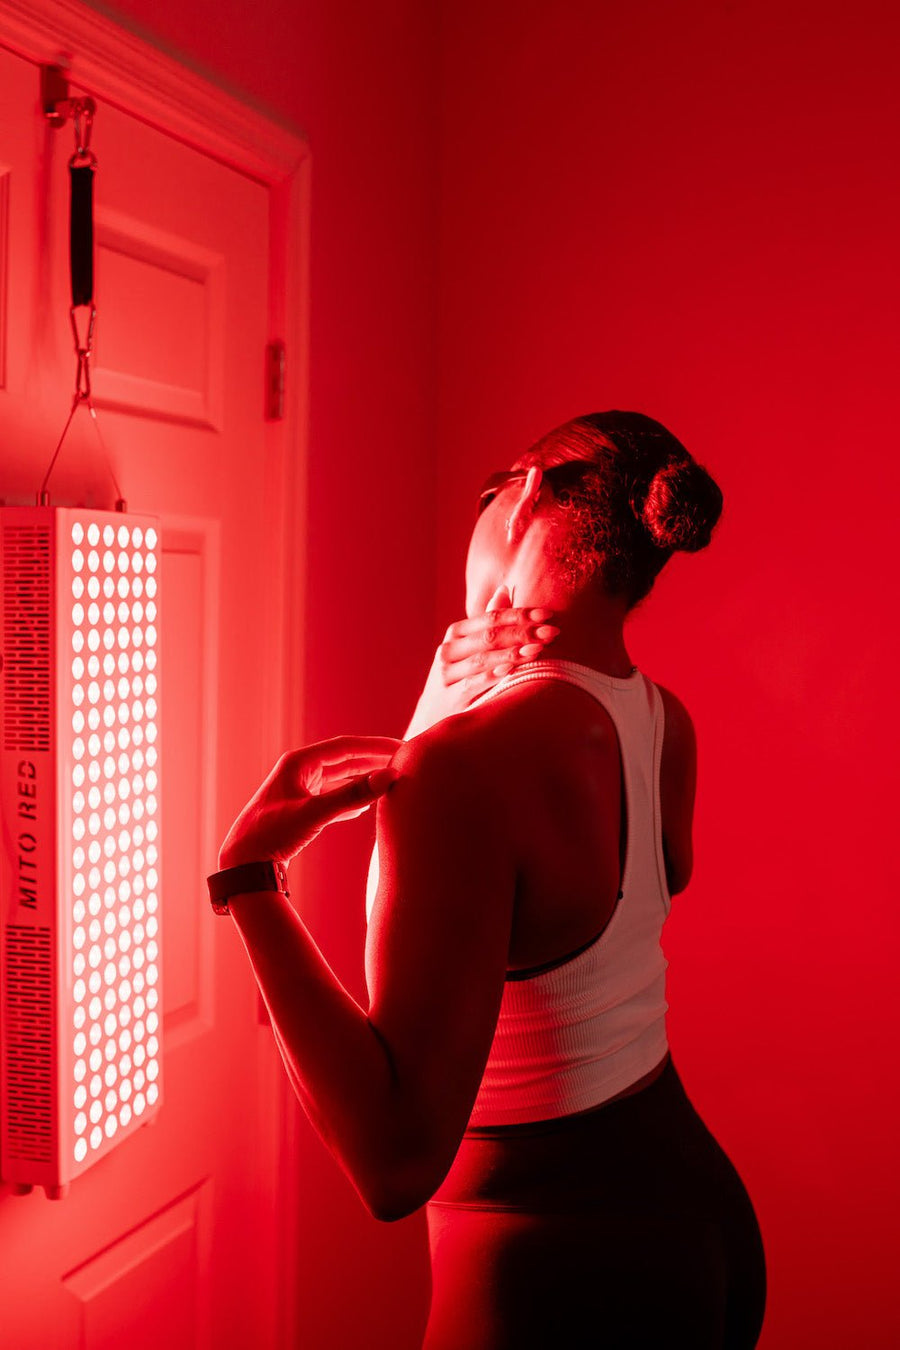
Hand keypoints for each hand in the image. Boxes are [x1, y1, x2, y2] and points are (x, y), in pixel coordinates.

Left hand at [218, 736, 402, 870]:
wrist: (242, 863)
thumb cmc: (271, 834)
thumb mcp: (314, 814)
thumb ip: (352, 795)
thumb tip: (389, 777)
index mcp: (299, 763)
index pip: (346, 747)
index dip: (376, 747)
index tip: (402, 748)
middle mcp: (299, 771)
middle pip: (345, 760)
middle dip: (373, 761)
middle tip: (403, 762)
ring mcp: (300, 789)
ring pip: (340, 778)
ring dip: (364, 779)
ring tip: (390, 781)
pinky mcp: (300, 808)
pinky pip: (332, 796)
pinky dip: (350, 798)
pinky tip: (365, 805)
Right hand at [404, 587, 558, 737]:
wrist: (431, 717)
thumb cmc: (459, 678)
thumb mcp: (468, 649)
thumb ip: (486, 622)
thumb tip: (505, 589)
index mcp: (455, 634)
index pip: (491, 618)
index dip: (520, 614)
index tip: (548, 614)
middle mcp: (448, 651)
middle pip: (489, 636)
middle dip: (523, 632)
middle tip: (551, 631)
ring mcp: (448, 675)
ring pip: (484, 659)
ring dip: (514, 652)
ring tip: (539, 648)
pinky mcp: (452, 698)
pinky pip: (475, 683)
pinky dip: (494, 675)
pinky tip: (512, 670)